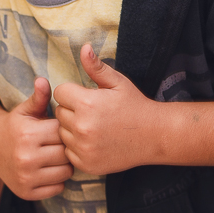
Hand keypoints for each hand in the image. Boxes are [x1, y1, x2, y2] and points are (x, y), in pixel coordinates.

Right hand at [0, 77, 72, 199]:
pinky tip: (48, 170)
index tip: (59, 129)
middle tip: (58, 144)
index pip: (63, 133)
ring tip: (55, 156)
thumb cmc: (16, 125)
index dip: (64, 131)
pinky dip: (57, 180)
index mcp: (28, 134)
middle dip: (66, 148)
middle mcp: (26, 157)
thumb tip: (43, 80)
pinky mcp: (27, 192)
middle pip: (66, 153)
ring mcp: (26, 177)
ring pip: (65, 172)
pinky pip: (58, 188)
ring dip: (64, 165)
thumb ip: (39, 97)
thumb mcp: (26, 109)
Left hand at [54, 44, 155, 174]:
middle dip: (71, 110)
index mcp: (86, 103)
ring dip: (72, 129)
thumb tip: (84, 48)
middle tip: (92, 113)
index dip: (72, 93)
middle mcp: (81, 127)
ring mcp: (83, 148)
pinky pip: (68, 152)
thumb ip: (96, 67)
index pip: (60, 93)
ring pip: (62, 133)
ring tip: (94, 127)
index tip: (87, 97)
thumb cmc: (134, 105)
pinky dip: (77, 147)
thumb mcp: (117, 82)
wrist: (154, 136)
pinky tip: (94, 142)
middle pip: (59, 113)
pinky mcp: (86, 164)